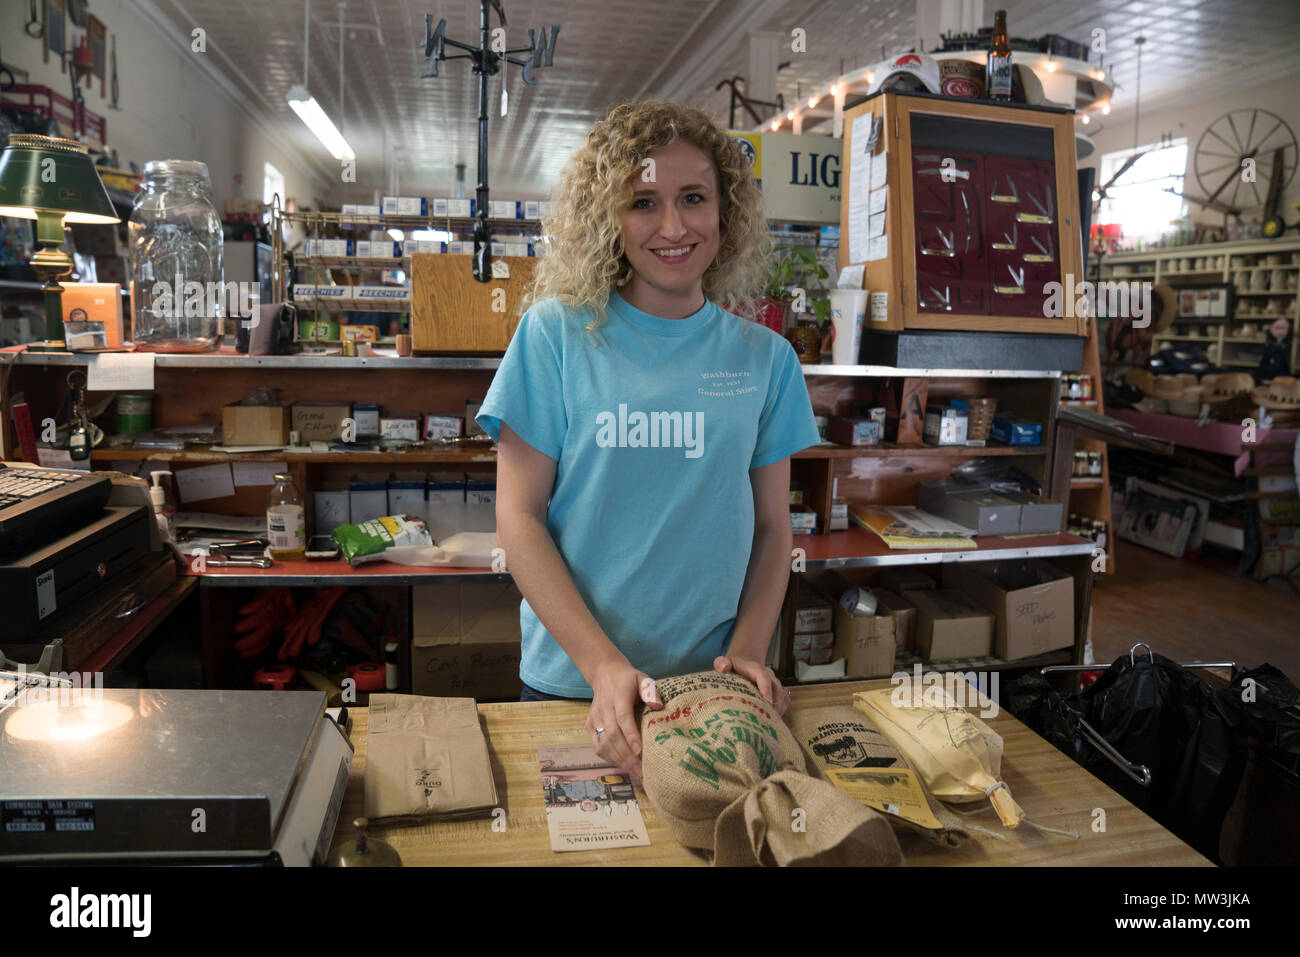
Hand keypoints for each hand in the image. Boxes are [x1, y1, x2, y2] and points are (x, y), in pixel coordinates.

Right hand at [587, 658, 662, 776]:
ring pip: (603, 743)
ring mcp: (594, 717)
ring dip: (618, 759)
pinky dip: (608, 758)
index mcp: (618, 696)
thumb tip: (658, 706)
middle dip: (626, 755)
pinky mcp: (589, 725)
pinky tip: (621, 765)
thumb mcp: (642, 678)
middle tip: (640, 770)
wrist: (604, 673)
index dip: (630, 735)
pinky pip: (597, 745)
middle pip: (612, 735)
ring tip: (633, 771)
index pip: (623, 718)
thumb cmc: (628, 680)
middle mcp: (603, 708)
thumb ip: (650, 690)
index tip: (640, 751)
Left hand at [714, 654, 789, 715]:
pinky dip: (780, 711)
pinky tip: (770, 721)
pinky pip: (785, 701)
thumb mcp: (723, 662)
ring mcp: (774, 683)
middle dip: (773, 706)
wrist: (743, 664)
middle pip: (776, 689)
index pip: (763, 676)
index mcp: (753, 668)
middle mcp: (767, 675)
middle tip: (764, 721)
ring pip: (782, 696)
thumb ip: (721, 663)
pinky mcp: (778, 691)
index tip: (766, 702)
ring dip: (777, 710)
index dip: (766, 688)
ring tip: (766, 724)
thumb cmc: (732, 667)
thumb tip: (725, 668)